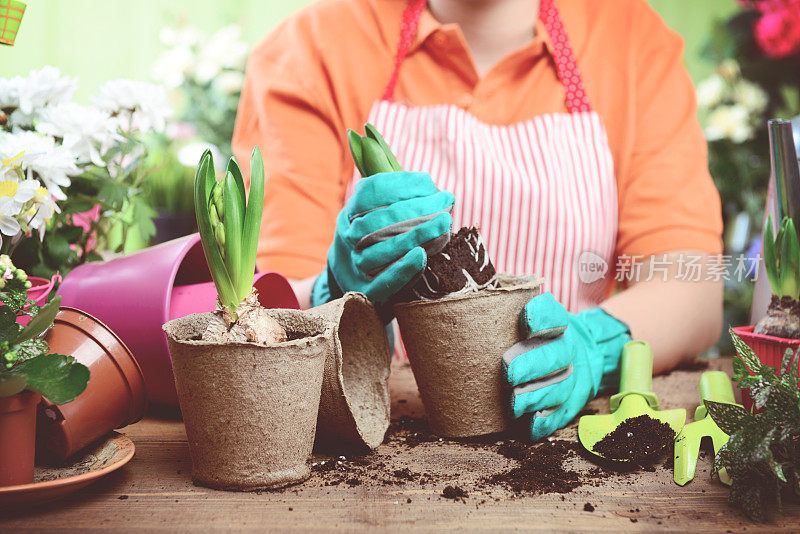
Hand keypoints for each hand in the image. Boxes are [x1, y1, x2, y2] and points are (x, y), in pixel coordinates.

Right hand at [312, 172, 452, 307]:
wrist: (353, 280)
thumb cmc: (377, 239)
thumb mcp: (376, 214)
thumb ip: (398, 200)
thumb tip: (429, 188)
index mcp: (350, 214)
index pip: (368, 192)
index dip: (398, 184)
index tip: (428, 183)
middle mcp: (348, 238)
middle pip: (375, 221)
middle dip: (414, 208)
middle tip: (445, 201)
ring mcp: (355, 267)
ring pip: (378, 251)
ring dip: (414, 235)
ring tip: (443, 223)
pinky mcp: (367, 293)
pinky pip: (383, 282)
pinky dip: (402, 268)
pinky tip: (422, 255)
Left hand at [502, 292, 630, 439]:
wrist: (585, 357)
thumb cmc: (542, 338)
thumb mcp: (535, 320)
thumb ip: (508, 312)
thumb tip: (469, 303)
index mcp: (560, 325)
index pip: (554, 315)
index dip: (542, 317)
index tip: (525, 321)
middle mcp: (569, 350)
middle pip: (556, 356)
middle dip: (532, 365)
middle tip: (509, 372)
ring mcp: (573, 379)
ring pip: (559, 389)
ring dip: (536, 397)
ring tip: (514, 402)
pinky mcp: (571, 405)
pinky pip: (561, 416)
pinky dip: (546, 422)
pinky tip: (530, 424)